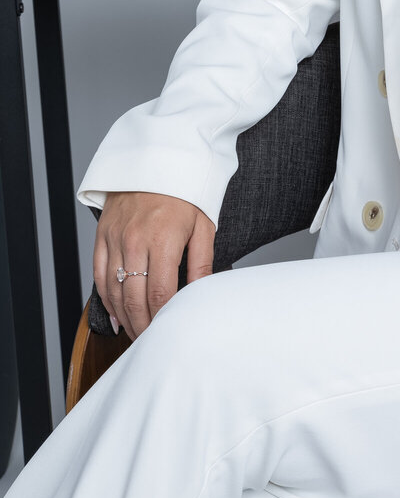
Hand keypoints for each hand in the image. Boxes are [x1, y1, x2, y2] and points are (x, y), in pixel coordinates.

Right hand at [94, 191, 215, 340]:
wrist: (159, 157)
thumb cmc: (186, 190)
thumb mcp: (204, 224)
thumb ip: (202, 263)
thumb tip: (200, 295)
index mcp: (163, 239)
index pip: (160, 293)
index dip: (162, 319)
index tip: (167, 331)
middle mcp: (135, 240)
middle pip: (134, 298)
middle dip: (142, 325)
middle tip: (151, 340)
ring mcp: (115, 237)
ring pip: (113, 290)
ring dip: (124, 316)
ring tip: (136, 331)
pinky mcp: (102, 234)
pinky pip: (98, 273)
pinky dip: (105, 297)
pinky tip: (116, 313)